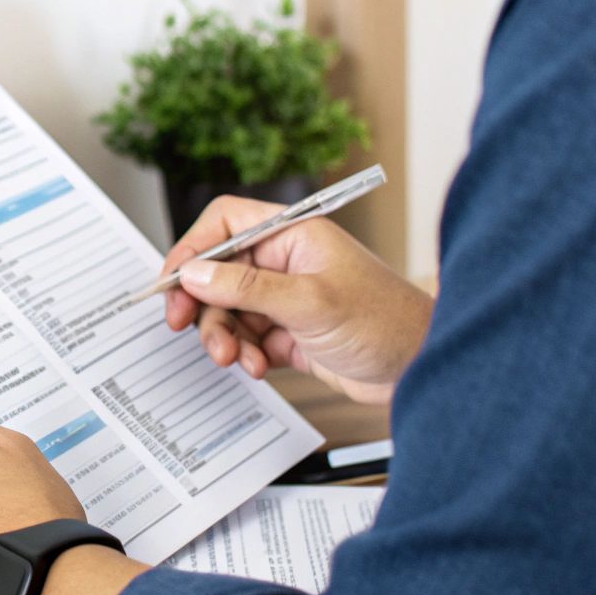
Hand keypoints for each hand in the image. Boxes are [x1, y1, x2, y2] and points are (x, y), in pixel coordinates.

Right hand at [162, 196, 433, 404]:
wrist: (422, 371)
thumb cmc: (386, 323)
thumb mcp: (309, 301)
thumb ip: (246, 287)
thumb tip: (194, 273)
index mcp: (292, 235)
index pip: (225, 224)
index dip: (193, 248)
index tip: (173, 281)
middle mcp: (285, 262)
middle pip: (217, 272)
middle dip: (202, 303)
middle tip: (184, 325)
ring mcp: (285, 298)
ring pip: (227, 310)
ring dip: (223, 336)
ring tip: (235, 359)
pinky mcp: (288, 332)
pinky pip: (245, 338)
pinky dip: (243, 354)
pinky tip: (259, 367)